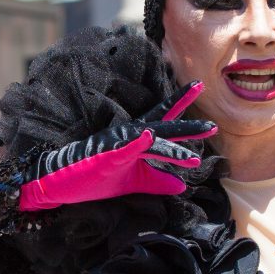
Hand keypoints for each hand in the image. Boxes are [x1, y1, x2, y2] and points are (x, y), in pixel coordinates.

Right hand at [20, 81, 216, 210]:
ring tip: (193, 159)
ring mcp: (118, 142)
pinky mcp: (105, 153)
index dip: (182, 105)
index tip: (200, 87)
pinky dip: (136, 141)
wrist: (62, 180)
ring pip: (150, 142)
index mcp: (136, 136)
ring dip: (171, 149)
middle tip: (213, 126)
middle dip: (189, 128)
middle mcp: (130, 133)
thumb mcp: (133, 181)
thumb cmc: (95, 177)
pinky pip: (124, 147)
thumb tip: (182, 186)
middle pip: (164, 127)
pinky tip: (148, 135)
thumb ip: (157, 181)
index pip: (164, 118)